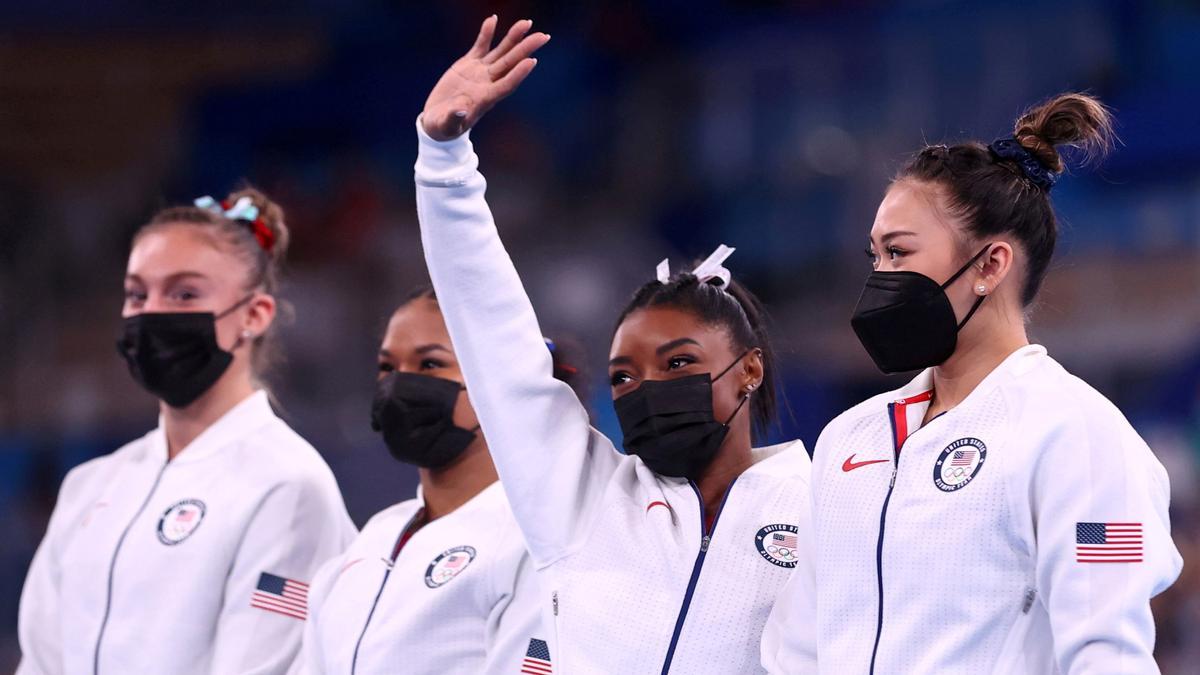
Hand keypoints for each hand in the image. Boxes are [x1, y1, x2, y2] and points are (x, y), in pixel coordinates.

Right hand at [421, 16, 549, 140]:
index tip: (532, 61)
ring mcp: (480, 72)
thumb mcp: (447, 125)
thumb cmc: (444, 127)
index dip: (519, 73)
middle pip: (511, 63)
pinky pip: (481, 46)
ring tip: (527, 23)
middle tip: (543, 36)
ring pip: (501, 52)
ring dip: (514, 38)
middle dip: (526, 49)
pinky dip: (486, 33)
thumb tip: (461, 110)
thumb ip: (454, 118)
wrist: (438, 119)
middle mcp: (488, 83)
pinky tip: (493, 19)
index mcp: (486, 99)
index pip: (507, 84)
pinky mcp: (468, 64)